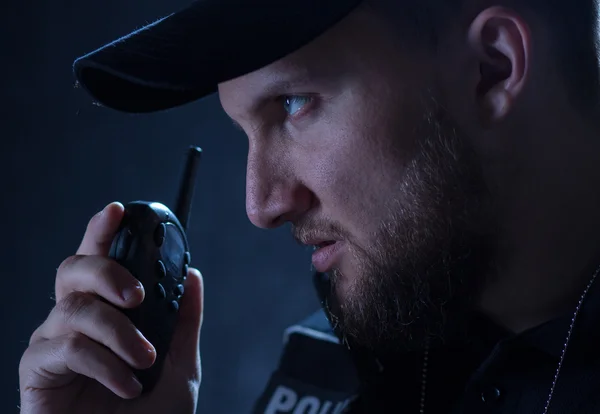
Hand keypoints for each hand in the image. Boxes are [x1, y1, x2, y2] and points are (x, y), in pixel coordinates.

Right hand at [19, 202, 203, 413]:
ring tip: (144, 359)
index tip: (118, 211)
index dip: (101, 232)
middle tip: (137, 296)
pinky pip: (64, 349)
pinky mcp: (37, 373)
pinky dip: (103, 363)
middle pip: (73, 270)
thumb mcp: (180, 364)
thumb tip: (193, 275)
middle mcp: (74, 321)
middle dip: (107, 271)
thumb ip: (184, 321)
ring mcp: (52, 345)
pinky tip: (127, 385)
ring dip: (117, 331)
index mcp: (105, 312)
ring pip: (74, 309)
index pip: (97, 261)